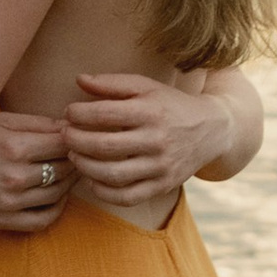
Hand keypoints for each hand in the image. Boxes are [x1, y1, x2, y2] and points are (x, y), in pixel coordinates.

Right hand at [0, 108, 73, 232]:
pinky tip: (56, 196)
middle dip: (74, 158)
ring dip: (68, 182)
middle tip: (76, 153)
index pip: (63, 144)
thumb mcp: (0, 122)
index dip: (74, 139)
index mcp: (14, 147)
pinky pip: (43, 220)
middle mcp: (13, 176)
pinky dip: (57, 209)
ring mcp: (8, 202)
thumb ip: (37, 123)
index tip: (74, 137)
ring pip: (58, 194)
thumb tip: (70, 127)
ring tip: (67, 171)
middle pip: (64, 168)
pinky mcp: (1, 221)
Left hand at [63, 70, 227, 212]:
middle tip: (65, 135)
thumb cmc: (170, 104)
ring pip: (112, 174)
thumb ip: (112, 83)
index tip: (69, 113)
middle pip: (104, 146)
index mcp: (151, 110)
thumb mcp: (146, 86)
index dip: (78, 114)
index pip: (105, 113)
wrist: (211, 130)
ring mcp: (160, 166)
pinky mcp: (162, 186)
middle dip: (75, 141)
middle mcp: (157, 140)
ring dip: (85, 166)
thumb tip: (79, 79)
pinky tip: (92, 179)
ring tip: (75, 156)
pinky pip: (126, 197)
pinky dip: (103, 191)